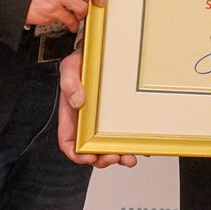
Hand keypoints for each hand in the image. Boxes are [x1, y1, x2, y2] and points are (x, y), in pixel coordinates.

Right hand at [58, 51, 135, 167]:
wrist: (103, 49)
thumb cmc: (83, 60)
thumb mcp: (70, 67)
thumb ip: (69, 83)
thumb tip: (77, 101)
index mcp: (72, 116)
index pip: (69, 143)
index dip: (77, 155)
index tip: (89, 158)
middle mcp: (88, 122)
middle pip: (91, 150)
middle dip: (102, 159)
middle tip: (114, 157)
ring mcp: (104, 120)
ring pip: (110, 146)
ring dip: (118, 156)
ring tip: (129, 157)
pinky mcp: (120, 116)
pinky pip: (125, 134)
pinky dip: (133, 143)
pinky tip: (141, 146)